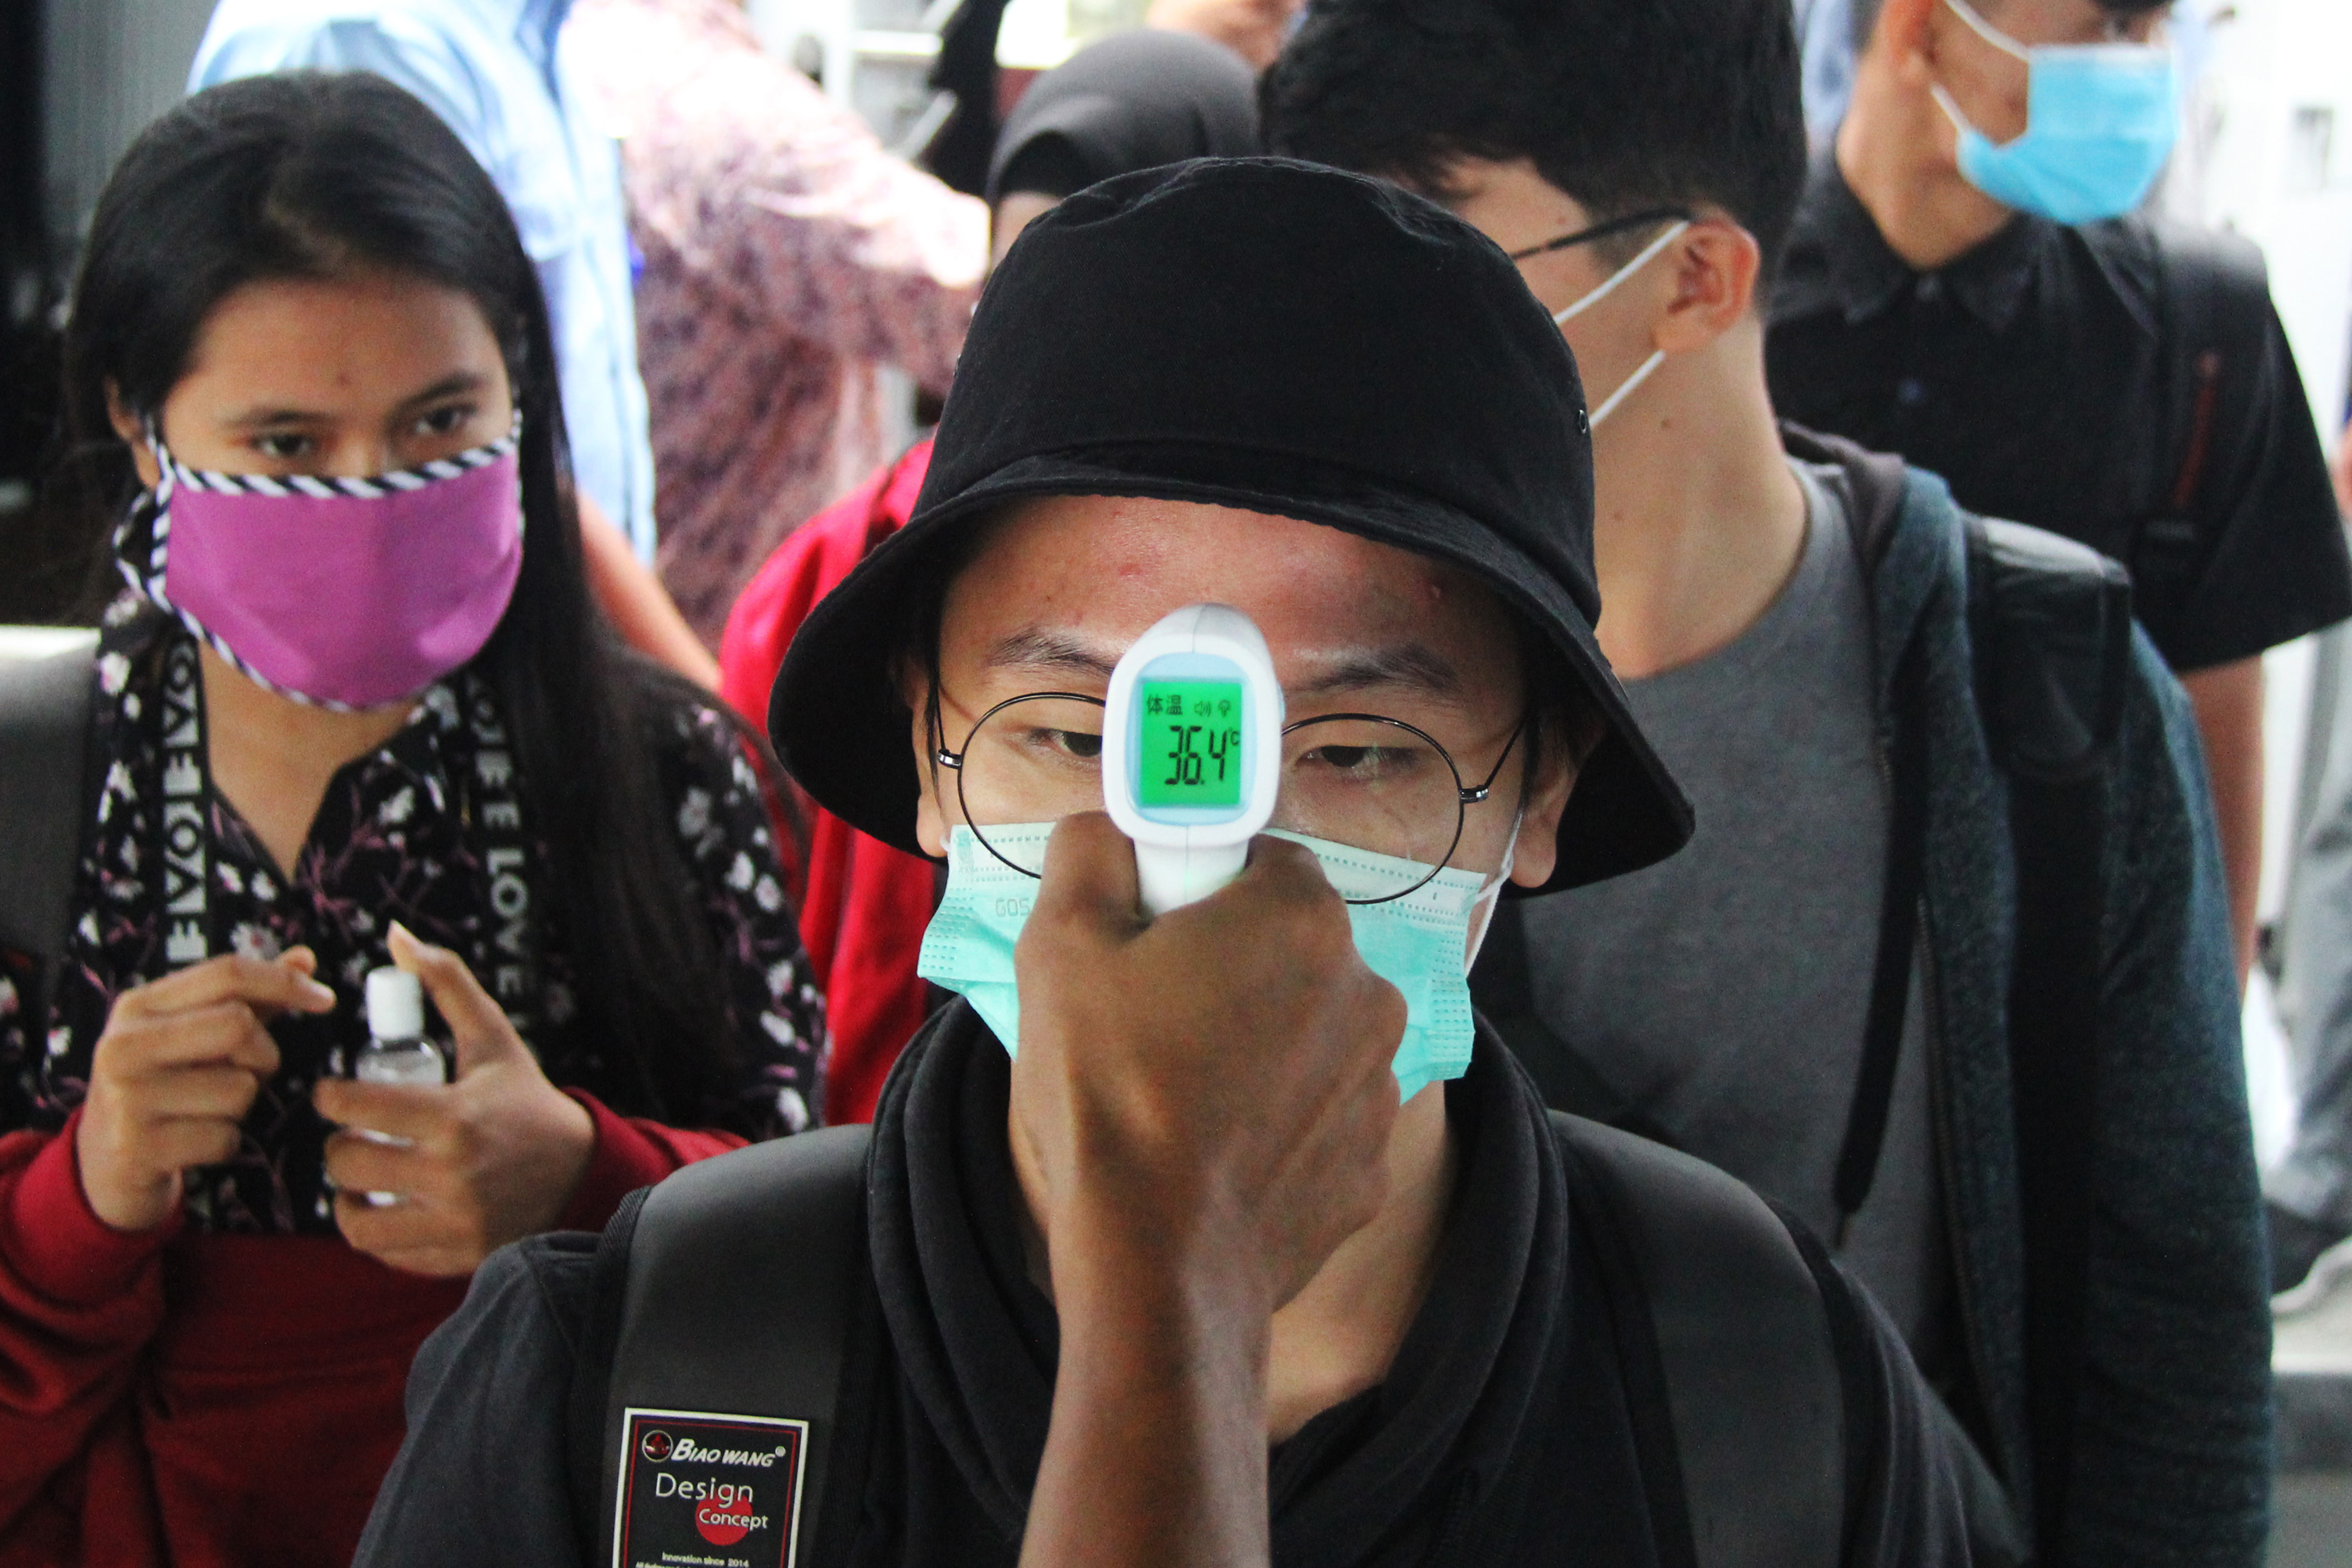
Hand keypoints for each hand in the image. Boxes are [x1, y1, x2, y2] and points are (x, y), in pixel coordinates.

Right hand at [77, 950, 335, 1232]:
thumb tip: (305, 958)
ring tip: (205, 1109)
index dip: (284, 981)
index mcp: (138, 1005)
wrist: (104, 1165)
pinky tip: (193, 1142)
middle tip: (244, 1072)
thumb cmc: (163, 1085)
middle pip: (238, 1025)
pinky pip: (225, 1137)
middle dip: (262, 1054)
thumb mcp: (193, 1032)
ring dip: (241, 1105)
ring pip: (240, 1088)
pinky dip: (224, 1142)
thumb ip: (249, 996)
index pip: (226, 972)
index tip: (324, 999)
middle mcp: (124, 1045)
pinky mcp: (139, 1148)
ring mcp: (127, 1098)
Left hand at [312, 923, 593, 1275]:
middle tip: (353, 1135)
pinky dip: (374, 1231)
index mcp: (454, 1117)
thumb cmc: (526, 1101)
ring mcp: (452, 1221)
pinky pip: (385, 1252)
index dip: (331, 1096)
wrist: (580, 1172)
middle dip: (340, 1146)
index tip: (337, 1093)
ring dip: (346, 1197)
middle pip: (346, 1164)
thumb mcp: (492, 1039)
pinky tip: (381, 1208)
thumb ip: (446, 985)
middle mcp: (451, 1174)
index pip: (353, 1107)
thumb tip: (396, 936)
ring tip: (358, 1178)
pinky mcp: (454, 1255)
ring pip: (355, 1219)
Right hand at [1008, 816, 1402, 1567]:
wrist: (1154, 1263)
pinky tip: (1213, 1151)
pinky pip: (1317, 1116)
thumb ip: (1090, 854)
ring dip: (1257, 1047)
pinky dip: (1275, 1123)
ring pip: (1307, 1033)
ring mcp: (1377, 1084)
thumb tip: (1107, 828)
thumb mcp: (1061, 944)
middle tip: (1151, 1018)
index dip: (1199, 888)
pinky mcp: (1369, 1164)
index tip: (1153, 933)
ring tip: (1178, 1095)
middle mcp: (1366, 990)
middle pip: (1288, 949)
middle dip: (1228, 969)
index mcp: (1301, 917)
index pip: (1261, 860)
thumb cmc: (1109, 1094)